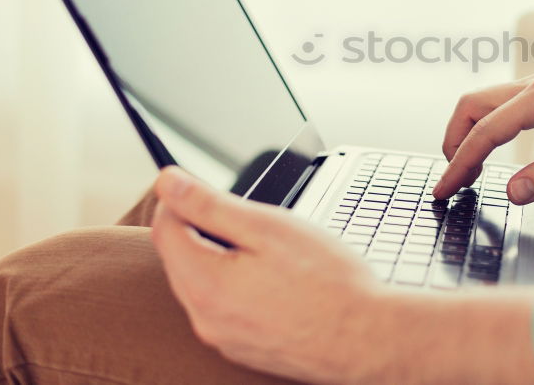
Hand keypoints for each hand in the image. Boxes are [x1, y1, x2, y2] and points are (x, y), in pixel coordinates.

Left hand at [151, 166, 533, 383]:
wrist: (369, 339)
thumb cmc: (328, 282)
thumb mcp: (268, 227)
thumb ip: (210, 204)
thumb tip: (167, 183)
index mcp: (204, 283)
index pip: (164, 230)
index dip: (176, 199)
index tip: (196, 184)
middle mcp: (204, 319)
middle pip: (180, 259)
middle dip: (199, 228)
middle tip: (241, 211)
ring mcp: (224, 340)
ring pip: (202, 286)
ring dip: (218, 258)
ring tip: (265, 246)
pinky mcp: (245, 350)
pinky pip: (224, 310)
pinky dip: (237, 287)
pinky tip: (274, 279)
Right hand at [435, 61, 533, 203]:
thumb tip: (511, 192)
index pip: (487, 130)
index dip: (461, 162)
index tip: (444, 189)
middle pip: (473, 106)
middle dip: (454, 142)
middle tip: (450, 182)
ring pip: (486, 103)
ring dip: (468, 134)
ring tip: (465, 171)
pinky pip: (503, 107)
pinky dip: (487, 129)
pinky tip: (493, 154)